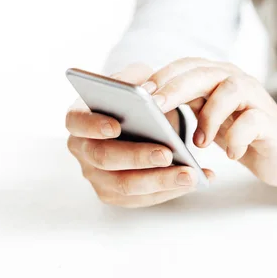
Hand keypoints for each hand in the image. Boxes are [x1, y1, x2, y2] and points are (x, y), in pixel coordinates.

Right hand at [65, 63, 213, 207]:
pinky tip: (199, 179)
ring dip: (161, 181)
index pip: (77, 121)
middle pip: (104, 158)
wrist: (142, 124)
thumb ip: (138, 79)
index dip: (93, 125)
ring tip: (191, 174)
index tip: (116, 126)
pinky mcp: (118, 195)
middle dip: (137, 156)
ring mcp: (97, 176)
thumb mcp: (135, 81)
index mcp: (79, 118)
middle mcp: (83, 150)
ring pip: (126, 185)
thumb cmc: (135, 102)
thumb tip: (149, 91)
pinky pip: (145, 198)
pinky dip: (173, 189)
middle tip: (166, 153)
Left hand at [143, 58, 276, 187]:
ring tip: (199, 143)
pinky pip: (253, 121)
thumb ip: (188, 105)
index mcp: (218, 78)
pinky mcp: (271, 121)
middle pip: (206, 73)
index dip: (163, 76)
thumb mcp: (209, 117)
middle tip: (156, 108)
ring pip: (231, 90)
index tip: (140, 94)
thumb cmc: (240, 132)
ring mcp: (256, 99)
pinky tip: (231, 155)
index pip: (188, 66)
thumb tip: (146, 106)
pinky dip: (237, 138)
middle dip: (177, 88)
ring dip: (210, 116)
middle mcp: (238, 81)